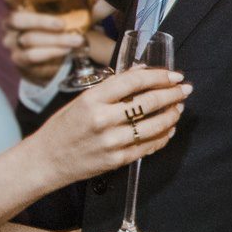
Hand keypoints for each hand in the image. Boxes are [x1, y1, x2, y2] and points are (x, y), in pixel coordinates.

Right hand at [2, 0, 95, 85]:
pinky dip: (52, 53)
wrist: (52, 58)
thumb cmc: (59, 28)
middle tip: (62, 24)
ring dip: (55, 40)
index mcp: (20, 7)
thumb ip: (81, 2)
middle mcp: (11, 24)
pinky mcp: (19, 59)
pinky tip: (66, 50)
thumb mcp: (70, 14)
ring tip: (77, 40)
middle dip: (41, 21)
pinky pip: (32, 56)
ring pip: (28, 39)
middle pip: (17, 19)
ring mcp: (12, 42)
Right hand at [25, 65, 190, 189]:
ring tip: (178, 108)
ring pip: (155, 125)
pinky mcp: (117, 160)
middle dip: (173, 93)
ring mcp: (111, 141)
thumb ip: (113, 87)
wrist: (46, 160)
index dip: (159, 76)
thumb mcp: (82, 100)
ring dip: (172, 115)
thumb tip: (142, 71)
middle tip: (185, 89)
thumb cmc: (64, 127)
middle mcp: (102, 119)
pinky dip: (164, 136)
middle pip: (149, 102)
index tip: (174, 75)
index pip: (134, 81)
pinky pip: (149, 146)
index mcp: (92, 99)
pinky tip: (169, 128)